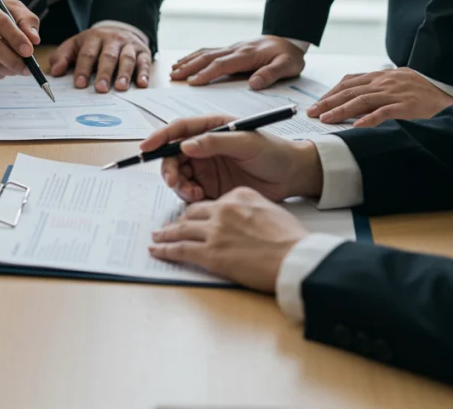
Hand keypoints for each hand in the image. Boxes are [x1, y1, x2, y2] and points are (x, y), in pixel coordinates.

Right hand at [0, 0, 39, 80]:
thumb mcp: (8, 6)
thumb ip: (25, 20)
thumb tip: (34, 40)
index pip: (0, 22)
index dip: (16, 39)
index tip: (29, 52)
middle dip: (12, 60)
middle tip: (27, 69)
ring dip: (5, 70)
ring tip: (18, 69)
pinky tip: (3, 70)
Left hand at [48, 26, 151, 92]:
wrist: (118, 30)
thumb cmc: (93, 44)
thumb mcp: (75, 45)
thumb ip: (62, 57)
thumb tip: (54, 71)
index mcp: (93, 38)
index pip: (87, 54)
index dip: (83, 69)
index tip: (79, 84)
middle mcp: (112, 40)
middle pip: (108, 57)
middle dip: (104, 73)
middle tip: (100, 89)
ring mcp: (129, 45)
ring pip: (126, 59)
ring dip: (124, 74)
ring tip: (120, 88)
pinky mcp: (143, 52)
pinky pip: (144, 62)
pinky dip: (144, 73)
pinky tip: (142, 84)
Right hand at [139, 114, 322, 202]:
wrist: (293, 176)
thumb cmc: (275, 152)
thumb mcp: (247, 142)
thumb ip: (216, 142)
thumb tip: (186, 145)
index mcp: (212, 127)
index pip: (179, 129)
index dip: (160, 137)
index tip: (147, 147)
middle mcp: (204, 146)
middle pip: (173, 154)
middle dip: (169, 168)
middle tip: (174, 182)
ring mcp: (206, 167)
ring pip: (178, 175)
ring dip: (179, 185)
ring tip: (193, 193)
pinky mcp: (210, 186)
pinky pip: (189, 191)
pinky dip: (188, 196)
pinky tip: (200, 198)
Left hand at [149, 187, 309, 292]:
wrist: (296, 258)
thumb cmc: (292, 240)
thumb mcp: (271, 210)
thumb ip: (250, 209)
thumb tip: (240, 220)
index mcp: (239, 195)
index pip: (212, 202)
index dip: (201, 212)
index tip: (195, 218)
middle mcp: (223, 209)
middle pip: (192, 213)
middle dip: (179, 221)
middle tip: (169, 226)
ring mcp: (214, 231)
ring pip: (181, 230)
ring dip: (165, 233)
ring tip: (156, 236)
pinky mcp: (210, 253)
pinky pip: (179, 249)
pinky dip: (164, 249)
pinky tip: (156, 250)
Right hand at [170, 36, 304, 88]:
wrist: (289, 39)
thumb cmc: (288, 56)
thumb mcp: (288, 66)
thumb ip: (271, 74)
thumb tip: (253, 84)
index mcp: (247, 55)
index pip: (222, 64)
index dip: (206, 73)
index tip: (192, 83)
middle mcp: (236, 49)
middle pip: (208, 57)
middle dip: (190, 67)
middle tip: (174, 77)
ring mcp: (232, 48)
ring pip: (206, 53)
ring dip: (188, 61)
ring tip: (173, 70)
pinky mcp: (230, 49)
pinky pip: (209, 51)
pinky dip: (194, 56)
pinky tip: (185, 61)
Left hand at [307, 68, 452, 127]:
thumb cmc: (426, 96)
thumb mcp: (401, 85)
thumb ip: (380, 90)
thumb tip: (355, 104)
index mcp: (385, 76)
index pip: (351, 81)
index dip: (332, 92)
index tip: (318, 103)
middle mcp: (388, 82)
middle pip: (351, 90)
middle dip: (328, 101)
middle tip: (312, 113)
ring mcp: (397, 94)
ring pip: (362, 100)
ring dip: (341, 110)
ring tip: (325, 120)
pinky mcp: (408, 107)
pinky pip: (384, 113)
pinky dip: (368, 120)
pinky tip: (355, 127)